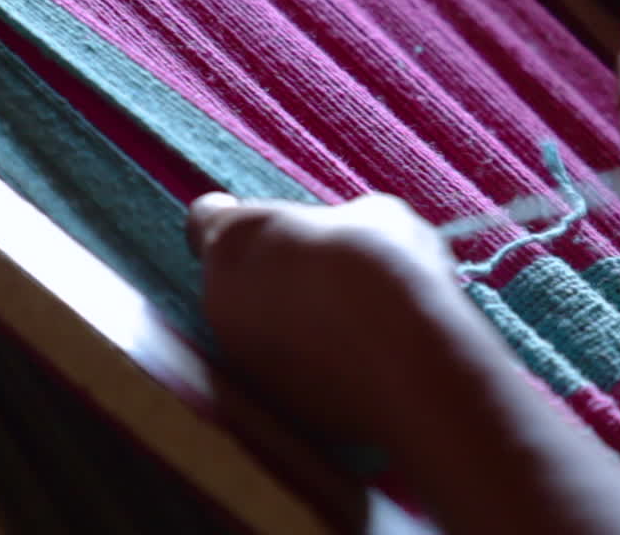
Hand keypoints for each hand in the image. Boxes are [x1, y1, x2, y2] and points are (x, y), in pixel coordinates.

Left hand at [186, 192, 499, 439]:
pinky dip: (308, 364)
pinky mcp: (269, 404)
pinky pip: (282, 370)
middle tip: (331, 272)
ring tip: (351, 319)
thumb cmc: (387, 271)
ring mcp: (239, 359)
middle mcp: (219, 300)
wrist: (413, 370)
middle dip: (274, 272)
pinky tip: (356, 359)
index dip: (240, 217)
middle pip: (235, 276)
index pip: (206, 218)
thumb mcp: (375, 214)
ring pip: (256, 327)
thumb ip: (337, 221)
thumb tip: (345, 234)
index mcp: (234, 240)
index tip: (276, 226)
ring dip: (291, 321)